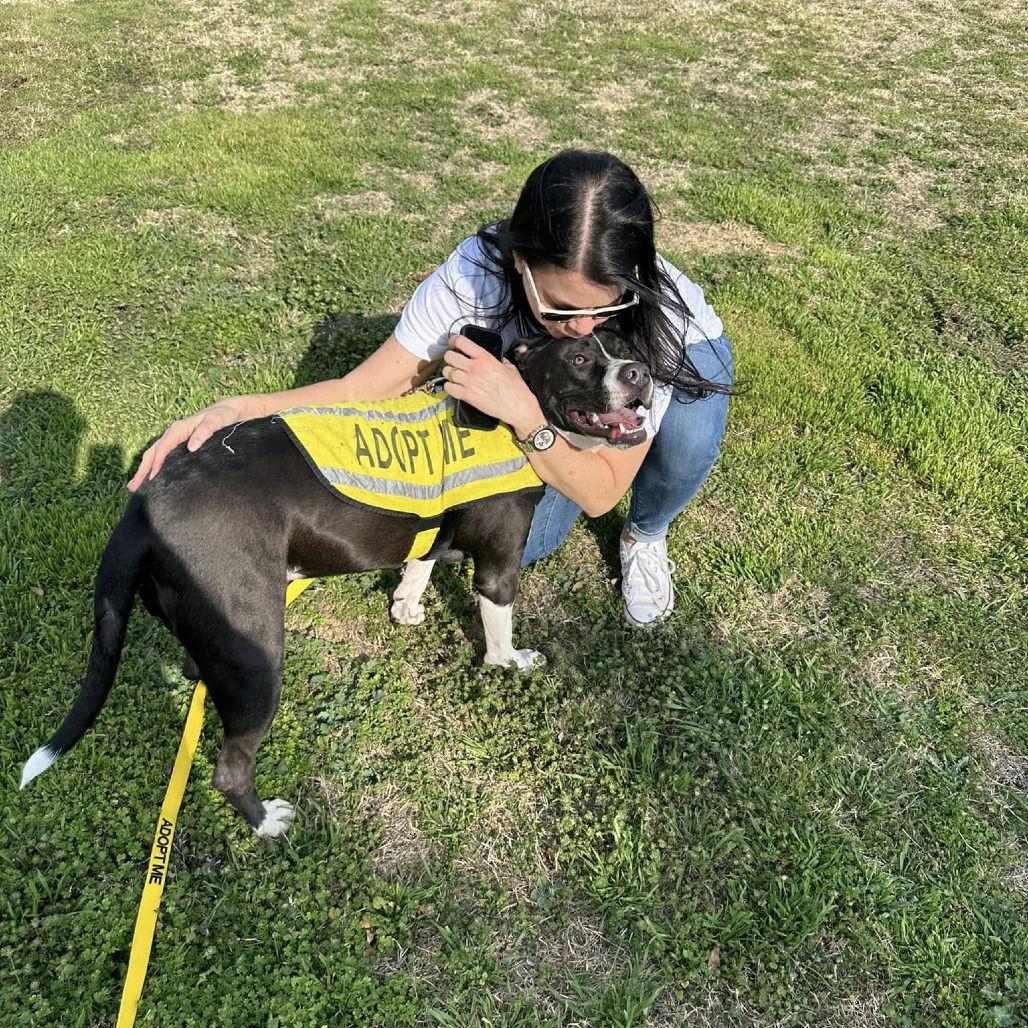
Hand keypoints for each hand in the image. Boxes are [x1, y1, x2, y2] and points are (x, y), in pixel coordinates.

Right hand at [127, 396, 252, 491]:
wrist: (232, 410)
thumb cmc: (225, 415)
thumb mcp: (217, 421)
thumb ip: (205, 431)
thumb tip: (192, 447)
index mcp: (180, 429)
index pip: (163, 448)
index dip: (156, 463)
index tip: (151, 479)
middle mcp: (175, 433)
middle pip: (153, 452)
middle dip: (142, 470)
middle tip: (133, 487)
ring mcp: (177, 439)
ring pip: (156, 455)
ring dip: (146, 470)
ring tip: (136, 487)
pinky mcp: (182, 444)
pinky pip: (164, 456)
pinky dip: (156, 467)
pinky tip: (155, 479)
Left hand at [441, 335, 542, 435]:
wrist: (517, 406)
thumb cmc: (516, 388)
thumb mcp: (509, 367)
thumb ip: (498, 360)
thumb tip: (495, 358)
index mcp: (485, 358)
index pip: (461, 342)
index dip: (454, 340)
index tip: (454, 343)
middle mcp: (474, 368)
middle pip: (449, 356)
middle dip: (450, 358)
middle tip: (454, 361)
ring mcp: (469, 382)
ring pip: (446, 372)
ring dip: (449, 373)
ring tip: (455, 375)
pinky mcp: (467, 396)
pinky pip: (448, 388)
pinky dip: (449, 387)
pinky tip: (455, 387)